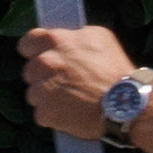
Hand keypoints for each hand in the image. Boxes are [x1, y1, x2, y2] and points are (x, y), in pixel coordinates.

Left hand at [16, 23, 136, 143]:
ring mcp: (42, 89)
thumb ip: (75, 36)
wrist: (125, 102)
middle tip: (62, 83)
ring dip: (46, 97)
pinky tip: (69, 114)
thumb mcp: (99, 37)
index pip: (27, 42)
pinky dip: (52, 116)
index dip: (33, 50)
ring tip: (68, 100)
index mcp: (55, 41)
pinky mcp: (45, 113)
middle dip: (42, 76)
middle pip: (29, 71)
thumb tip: (66, 38)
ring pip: (33, 94)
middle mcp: (44, 63)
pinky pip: (41, 114)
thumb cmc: (115, 69)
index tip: (38, 56)